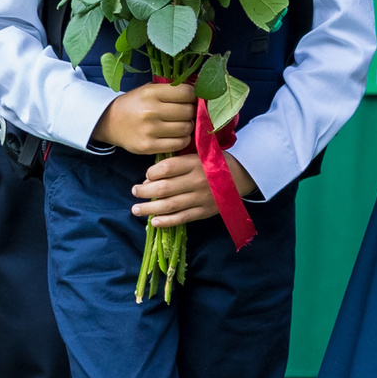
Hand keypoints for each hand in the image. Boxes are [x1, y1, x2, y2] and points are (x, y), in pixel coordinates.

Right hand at [94, 80, 195, 157]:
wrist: (110, 122)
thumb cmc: (135, 104)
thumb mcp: (148, 90)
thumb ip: (170, 90)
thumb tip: (198, 93)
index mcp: (151, 93)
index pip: (186, 92)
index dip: (191, 96)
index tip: (188, 99)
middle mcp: (150, 111)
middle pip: (188, 112)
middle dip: (190, 112)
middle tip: (184, 113)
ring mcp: (150, 130)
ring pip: (186, 128)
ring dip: (187, 126)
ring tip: (180, 124)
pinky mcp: (149, 146)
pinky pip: (179, 143)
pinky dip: (182, 139)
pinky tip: (176, 135)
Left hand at [131, 150, 255, 228]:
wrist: (241, 177)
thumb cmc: (214, 163)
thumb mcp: (198, 155)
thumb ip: (177, 163)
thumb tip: (150, 177)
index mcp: (195, 163)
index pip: (168, 168)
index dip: (152, 172)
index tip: (146, 175)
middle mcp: (197, 181)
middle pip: (165, 188)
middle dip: (145, 191)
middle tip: (134, 192)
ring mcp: (201, 198)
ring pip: (170, 205)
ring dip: (150, 208)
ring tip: (136, 209)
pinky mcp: (204, 211)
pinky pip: (182, 218)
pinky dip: (167, 221)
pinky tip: (154, 222)